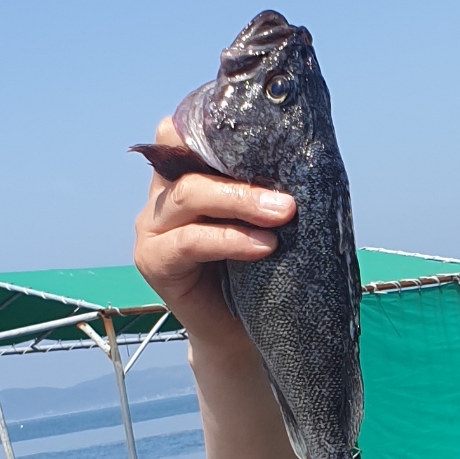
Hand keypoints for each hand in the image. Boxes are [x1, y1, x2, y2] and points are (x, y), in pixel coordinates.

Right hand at [133, 118, 296, 337]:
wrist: (240, 333)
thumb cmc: (257, 269)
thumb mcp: (263, 218)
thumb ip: (267, 185)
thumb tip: (306, 149)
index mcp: (185, 173)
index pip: (185, 131)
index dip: (214, 124)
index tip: (262, 128)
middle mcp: (162, 193)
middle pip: (187, 159)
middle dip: (241, 174)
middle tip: (288, 198)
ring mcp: (153, 226)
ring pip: (188, 194)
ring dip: (240, 202)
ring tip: (282, 215)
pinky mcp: (153, 260)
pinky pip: (189, 240)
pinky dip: (229, 240)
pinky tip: (263, 247)